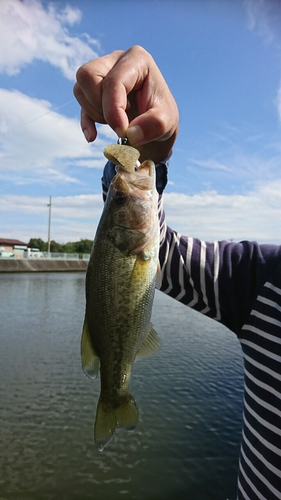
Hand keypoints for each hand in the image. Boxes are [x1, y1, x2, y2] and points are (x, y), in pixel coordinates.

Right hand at [73, 45, 178, 162]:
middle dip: (99, 106)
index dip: (113, 109)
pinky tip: (93, 136)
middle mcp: (116, 59)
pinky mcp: (93, 88)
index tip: (123, 131)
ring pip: (80, 88)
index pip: (113, 81)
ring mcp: (102, 71)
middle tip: (119, 122)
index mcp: (137, 59)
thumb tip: (131, 133)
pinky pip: (79, 101)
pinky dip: (86, 121)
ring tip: (117, 122)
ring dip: (95, 113)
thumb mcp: (167, 122)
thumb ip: (155, 125)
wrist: (155, 123)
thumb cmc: (162, 117)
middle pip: (87, 75)